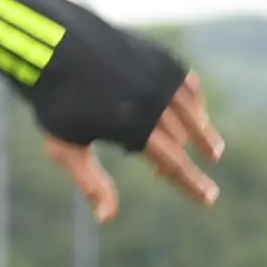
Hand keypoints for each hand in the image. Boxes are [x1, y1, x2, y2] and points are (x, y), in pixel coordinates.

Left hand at [46, 72, 223, 222]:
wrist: (54, 47)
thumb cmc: (55, 104)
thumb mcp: (66, 149)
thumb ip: (91, 183)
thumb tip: (107, 219)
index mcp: (132, 128)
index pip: (173, 164)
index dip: (192, 184)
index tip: (210, 199)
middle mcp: (153, 102)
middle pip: (184, 141)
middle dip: (188, 162)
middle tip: (189, 181)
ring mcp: (160, 78)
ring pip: (192, 114)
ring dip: (202, 134)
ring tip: (213, 149)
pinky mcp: (161, 58)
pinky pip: (189, 86)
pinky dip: (196, 104)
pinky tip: (198, 114)